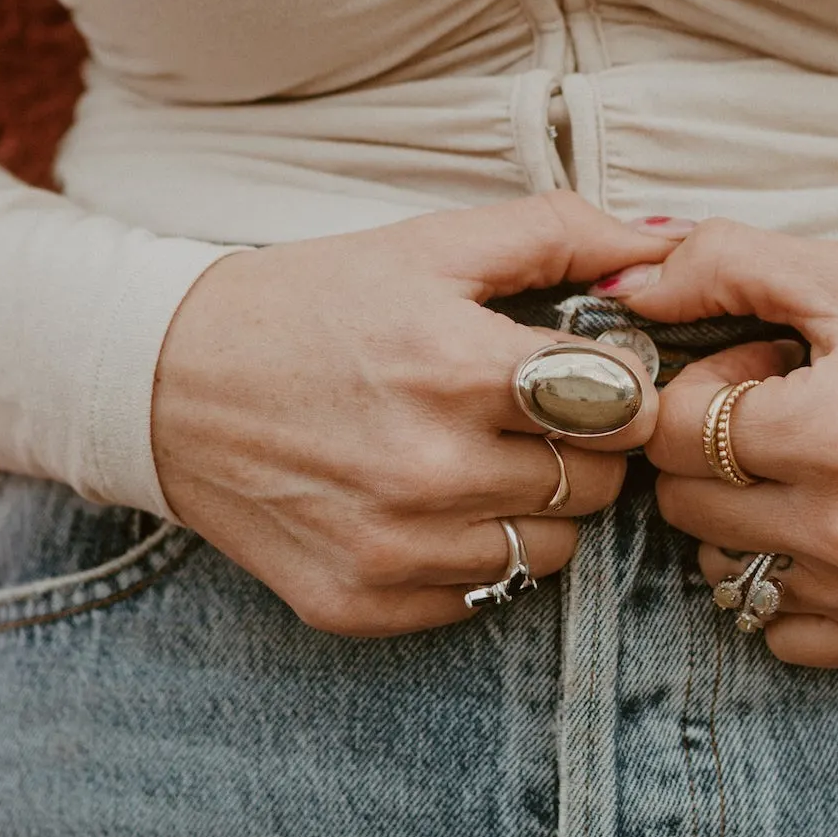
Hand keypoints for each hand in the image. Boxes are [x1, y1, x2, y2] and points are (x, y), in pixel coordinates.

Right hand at [151, 196, 671, 635]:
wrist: (167, 382)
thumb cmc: (312, 303)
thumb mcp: (431, 244)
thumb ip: (561, 234)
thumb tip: (670, 245)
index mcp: (459, 369)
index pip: (625, 406)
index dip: (619, 387)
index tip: (587, 376)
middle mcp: (431, 470)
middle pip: (599, 484)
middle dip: (582, 447)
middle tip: (528, 417)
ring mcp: (394, 547)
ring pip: (553, 551)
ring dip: (536, 509)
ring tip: (476, 460)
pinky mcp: (360, 602)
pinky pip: (481, 598)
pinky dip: (471, 557)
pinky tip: (425, 506)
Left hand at [615, 222, 837, 668]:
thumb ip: (720, 265)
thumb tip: (621, 283)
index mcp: (826, 434)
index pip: (670, 435)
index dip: (705, 391)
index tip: (760, 373)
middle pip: (687, 508)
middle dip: (714, 457)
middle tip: (786, 420)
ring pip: (727, 572)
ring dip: (747, 524)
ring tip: (816, 472)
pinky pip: (787, 632)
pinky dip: (791, 587)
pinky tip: (832, 531)